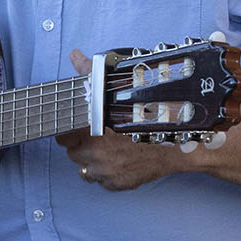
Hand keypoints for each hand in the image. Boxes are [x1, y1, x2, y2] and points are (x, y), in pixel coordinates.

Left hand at [58, 49, 187, 190]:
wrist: (177, 144)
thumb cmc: (151, 116)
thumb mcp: (118, 89)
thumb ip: (90, 73)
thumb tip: (75, 55)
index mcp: (89, 130)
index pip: (62, 137)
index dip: (71, 131)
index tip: (80, 127)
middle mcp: (93, 154)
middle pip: (74, 153)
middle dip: (83, 145)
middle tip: (99, 137)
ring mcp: (105, 172)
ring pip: (86, 169)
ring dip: (94, 161)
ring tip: (111, 149)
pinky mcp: (116, 184)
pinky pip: (103, 181)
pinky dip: (109, 173)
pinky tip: (121, 160)